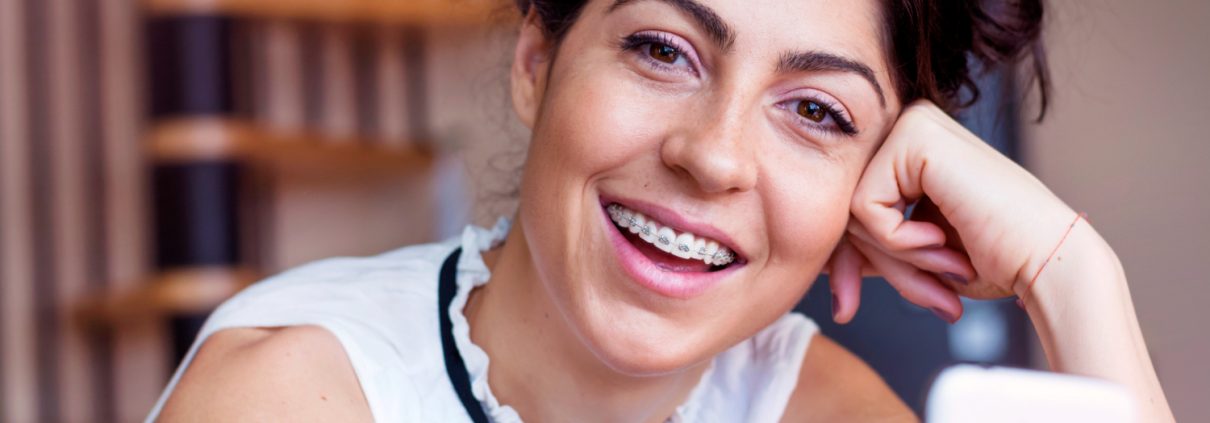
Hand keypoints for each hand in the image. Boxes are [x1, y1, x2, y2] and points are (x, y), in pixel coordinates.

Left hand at [828, 100, 1078, 323]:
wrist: (1047, 261)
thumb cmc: (993, 259)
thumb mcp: (909, 254)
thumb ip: (866, 247)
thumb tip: (818, 264)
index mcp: (907, 148)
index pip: (848, 207)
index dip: (847, 262)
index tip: (846, 306)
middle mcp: (907, 126)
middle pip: (845, 208)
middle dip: (876, 265)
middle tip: (929, 294)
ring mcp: (911, 123)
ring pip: (852, 210)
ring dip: (895, 257)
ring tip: (946, 264)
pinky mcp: (914, 135)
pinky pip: (864, 206)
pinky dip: (898, 241)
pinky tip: (942, 240)